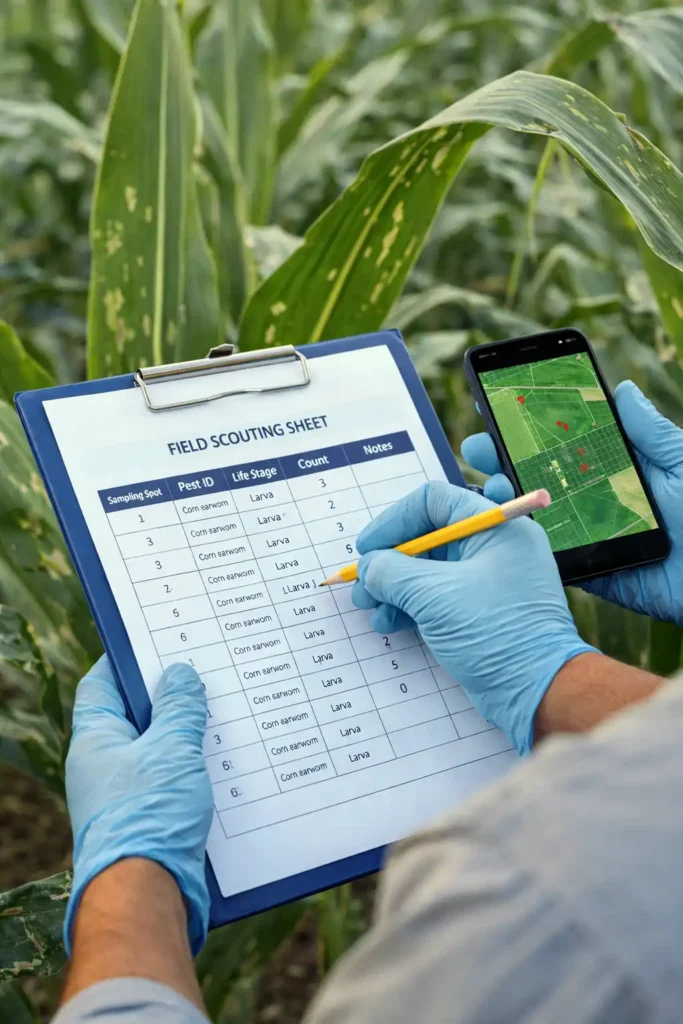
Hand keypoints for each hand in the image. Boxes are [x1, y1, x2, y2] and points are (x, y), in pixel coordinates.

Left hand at [64, 657, 212, 955]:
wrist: (149, 894)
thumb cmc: (150, 816)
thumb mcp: (172, 748)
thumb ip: (179, 708)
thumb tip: (180, 675)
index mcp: (96, 740)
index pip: (102, 685)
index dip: (127, 660)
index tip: (155, 639)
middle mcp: (104, 766)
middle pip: (135, 716)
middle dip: (170, 695)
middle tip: (204, 670)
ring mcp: (126, 795)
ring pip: (159, 749)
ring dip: (189, 733)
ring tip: (224, 710)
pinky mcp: (150, 820)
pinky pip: (173, 780)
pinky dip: (196, 766)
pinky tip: (227, 759)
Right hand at [352, 483, 594, 753]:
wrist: (539, 691)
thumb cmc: (496, 633)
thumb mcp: (433, 595)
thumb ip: (392, 572)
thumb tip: (368, 566)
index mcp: (494, 528)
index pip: (434, 502)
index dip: (394, 521)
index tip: (368, 547)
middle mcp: (493, 547)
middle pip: (427, 537)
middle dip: (389, 561)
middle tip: (362, 583)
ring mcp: (487, 580)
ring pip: (428, 570)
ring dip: (393, 587)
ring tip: (369, 607)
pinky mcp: (480, 611)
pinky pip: (437, 596)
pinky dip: (410, 606)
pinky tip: (388, 622)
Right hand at [462, 380, 682, 623]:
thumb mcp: (680, 462)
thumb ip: (648, 431)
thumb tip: (622, 389)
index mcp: (615, 469)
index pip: (564, 443)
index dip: (529, 427)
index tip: (498, 406)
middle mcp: (594, 499)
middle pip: (538, 475)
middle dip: (502, 458)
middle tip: (477, 445)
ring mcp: (587, 534)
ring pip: (534, 514)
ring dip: (505, 498)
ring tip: (488, 484)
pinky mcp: (587, 570)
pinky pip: (547, 554)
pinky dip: (520, 540)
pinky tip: (502, 524)